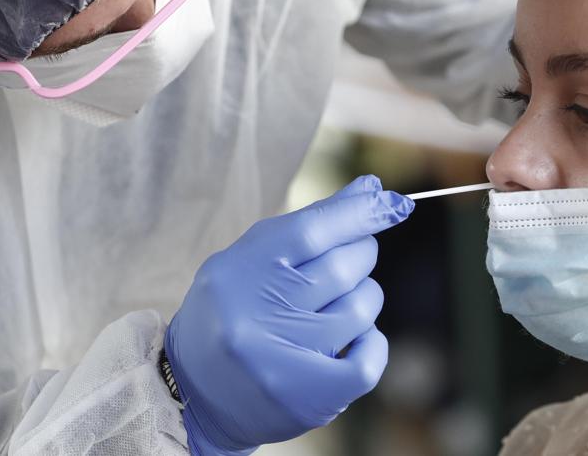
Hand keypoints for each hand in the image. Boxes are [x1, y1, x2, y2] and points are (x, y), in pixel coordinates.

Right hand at [165, 175, 414, 454]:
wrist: (194, 395)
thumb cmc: (233, 311)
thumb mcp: (255, 257)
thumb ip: (313, 221)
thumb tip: (372, 189)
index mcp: (242, 270)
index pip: (314, 229)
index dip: (362, 212)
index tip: (394, 203)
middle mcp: (259, 314)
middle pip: (345, 267)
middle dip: (361, 255)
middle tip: (350, 260)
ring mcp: (284, 359)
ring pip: (361, 308)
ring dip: (363, 299)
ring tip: (336, 306)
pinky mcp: (308, 397)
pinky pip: (369, 359)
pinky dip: (373, 343)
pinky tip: (355, 339)